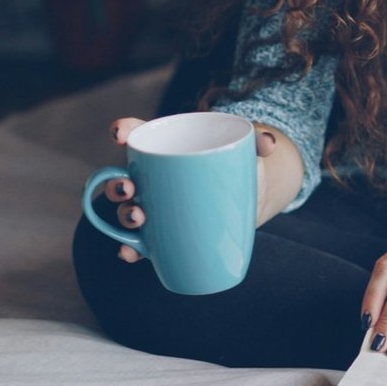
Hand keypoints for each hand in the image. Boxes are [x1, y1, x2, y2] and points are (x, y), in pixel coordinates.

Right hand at [103, 117, 276, 262]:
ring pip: (128, 211)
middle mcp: (153, 177)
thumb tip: (269, 144)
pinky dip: (130, 250)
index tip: (119, 134)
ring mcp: (156, 207)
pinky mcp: (164, 233)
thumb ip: (258, 143)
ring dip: (124, 216)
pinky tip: (129, 253)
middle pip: (124, 178)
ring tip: (138, 217)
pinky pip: (140, 243)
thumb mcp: (247, 151)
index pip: (138, 133)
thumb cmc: (240, 165)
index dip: (123, 131)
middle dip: (117, 185)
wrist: (248, 197)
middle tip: (130, 189)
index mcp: (167, 147)